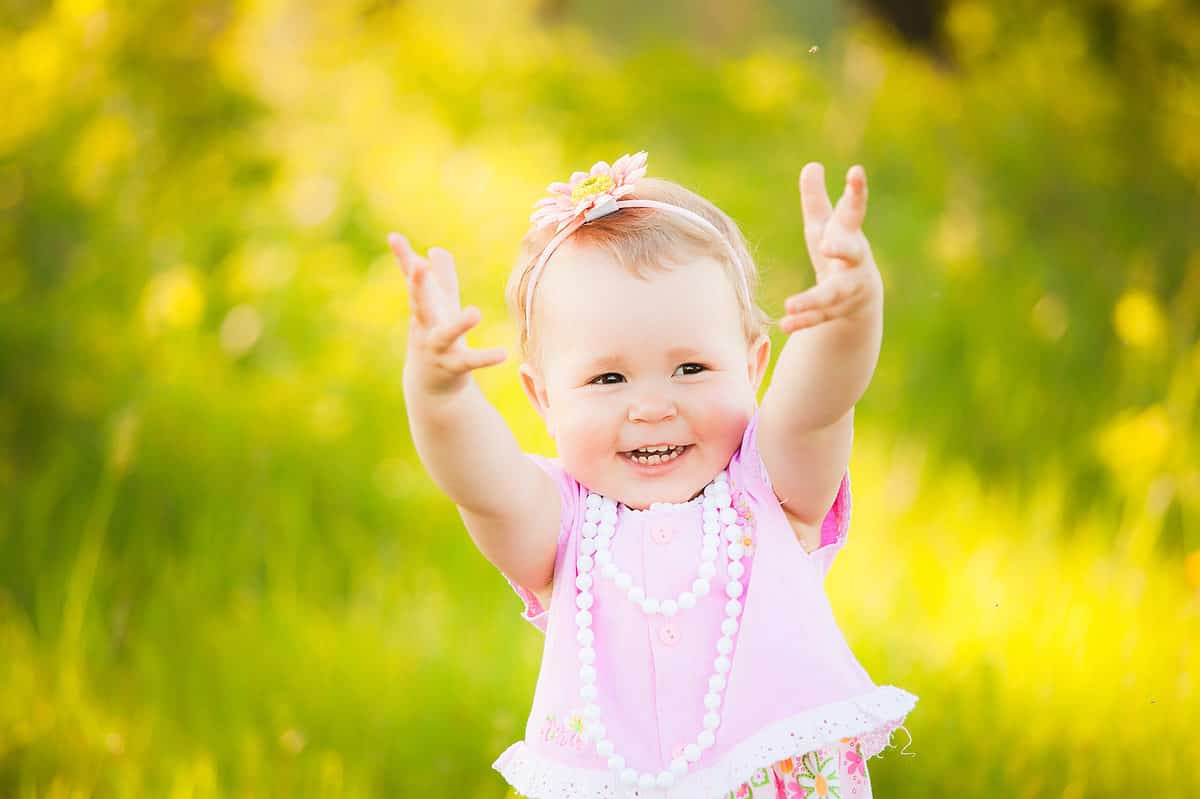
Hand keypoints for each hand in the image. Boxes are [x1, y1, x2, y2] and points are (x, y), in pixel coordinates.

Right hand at [388, 232, 506, 395]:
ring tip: (475, 313)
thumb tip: (436, 248)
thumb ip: (439, 278)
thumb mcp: (439, 307)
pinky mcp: (453, 367)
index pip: (413, 281)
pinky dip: (485, 358)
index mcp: (423, 309)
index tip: (395, 237)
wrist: (429, 387)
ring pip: (446, 334)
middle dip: (417, 284)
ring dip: (460, 325)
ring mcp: (437, 348)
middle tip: (417, 265)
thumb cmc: (434, 338)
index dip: (404, 258)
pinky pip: (470, 362)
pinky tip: (503, 354)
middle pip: (419, 303)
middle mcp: (426, 327)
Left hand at [780, 163, 882, 332]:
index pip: (853, 210)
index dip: (856, 191)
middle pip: (851, 253)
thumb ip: (816, 199)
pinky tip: (784, 324)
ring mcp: (848, 288)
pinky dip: (803, 321)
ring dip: (812, 300)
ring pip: (833, 294)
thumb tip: (812, 165)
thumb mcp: (826, 226)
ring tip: (790, 305)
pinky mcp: (837, 312)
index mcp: (849, 234)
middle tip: (826, 245)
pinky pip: (819, 318)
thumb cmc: (839, 249)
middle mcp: (854, 262)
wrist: (860, 296)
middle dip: (841, 248)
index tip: (855, 171)